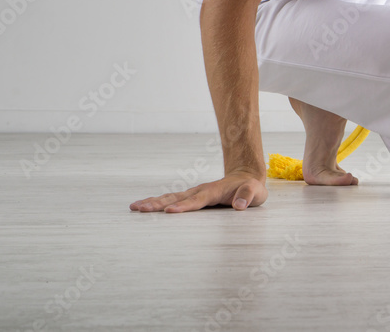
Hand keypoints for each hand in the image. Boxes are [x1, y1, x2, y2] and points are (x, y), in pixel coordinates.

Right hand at [129, 168, 267, 212]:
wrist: (246, 177)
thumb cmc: (251, 188)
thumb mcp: (255, 192)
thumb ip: (247, 197)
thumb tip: (239, 206)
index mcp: (214, 191)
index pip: (197, 201)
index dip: (183, 206)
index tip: (169, 212)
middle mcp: (200, 190)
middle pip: (176, 197)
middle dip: (157, 204)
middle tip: (139, 208)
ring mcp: (194, 193)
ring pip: (170, 197)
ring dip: (152, 202)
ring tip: (134, 207)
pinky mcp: (191, 197)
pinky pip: (171, 199)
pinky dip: (157, 203)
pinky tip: (143, 207)